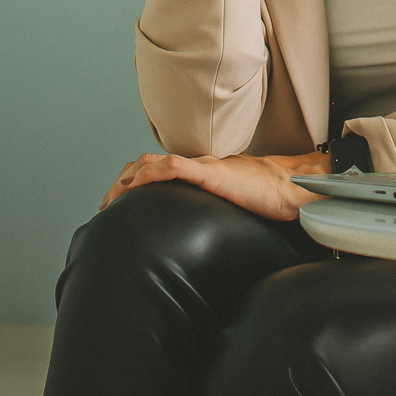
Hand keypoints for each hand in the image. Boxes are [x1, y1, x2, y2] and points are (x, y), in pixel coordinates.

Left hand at [100, 149, 331, 220]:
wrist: (289, 186)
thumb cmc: (266, 198)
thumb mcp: (230, 203)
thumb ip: (211, 208)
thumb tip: (198, 232)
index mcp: (201, 171)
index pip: (159, 168)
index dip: (134, 181)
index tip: (117, 202)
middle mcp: (198, 164)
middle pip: (149, 163)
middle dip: (122, 182)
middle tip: (106, 204)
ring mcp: (204, 167)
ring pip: (156, 162)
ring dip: (130, 178)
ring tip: (114, 196)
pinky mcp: (212, 173)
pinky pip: (177, 166)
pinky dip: (154, 171)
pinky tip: (140, 181)